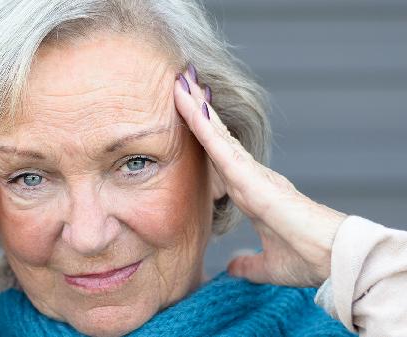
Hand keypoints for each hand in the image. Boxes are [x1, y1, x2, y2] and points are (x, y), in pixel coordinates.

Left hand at [173, 67, 347, 286]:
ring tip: (180, 82)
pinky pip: (219, 146)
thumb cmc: (307, 257)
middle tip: (180, 84)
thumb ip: (249, 264)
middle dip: (199, 111)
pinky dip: (204, 125)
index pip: (220, 157)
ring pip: (216, 134)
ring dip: (197, 108)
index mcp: (252, 191)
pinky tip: (191, 106)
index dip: (205, 136)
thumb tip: (233, 267)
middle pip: (217, 137)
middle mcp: (250, 176)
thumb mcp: (268, 263)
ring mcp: (250, 173)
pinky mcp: (250, 177)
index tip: (189, 117)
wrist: (330, 258)